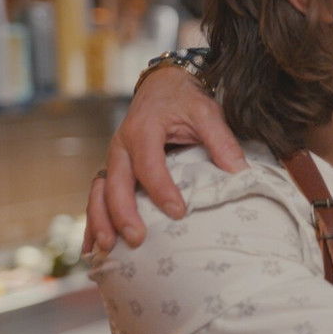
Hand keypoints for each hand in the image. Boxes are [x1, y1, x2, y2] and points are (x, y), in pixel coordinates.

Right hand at [83, 67, 245, 252]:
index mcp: (143, 130)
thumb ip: (222, 141)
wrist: (164, 84)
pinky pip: (98, 195)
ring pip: (98, 192)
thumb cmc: (185, 100)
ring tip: (105, 248)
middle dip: (123, 213)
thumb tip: (241, 173)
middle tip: (137, 239)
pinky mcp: (113, 168)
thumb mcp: (206, 113)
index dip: (162, 190)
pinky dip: (94, 219)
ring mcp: (114, 159)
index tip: (179, 212)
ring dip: (99, 220)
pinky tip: (91, 246)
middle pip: (115, 183)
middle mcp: (121, 146)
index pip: (150, 165)